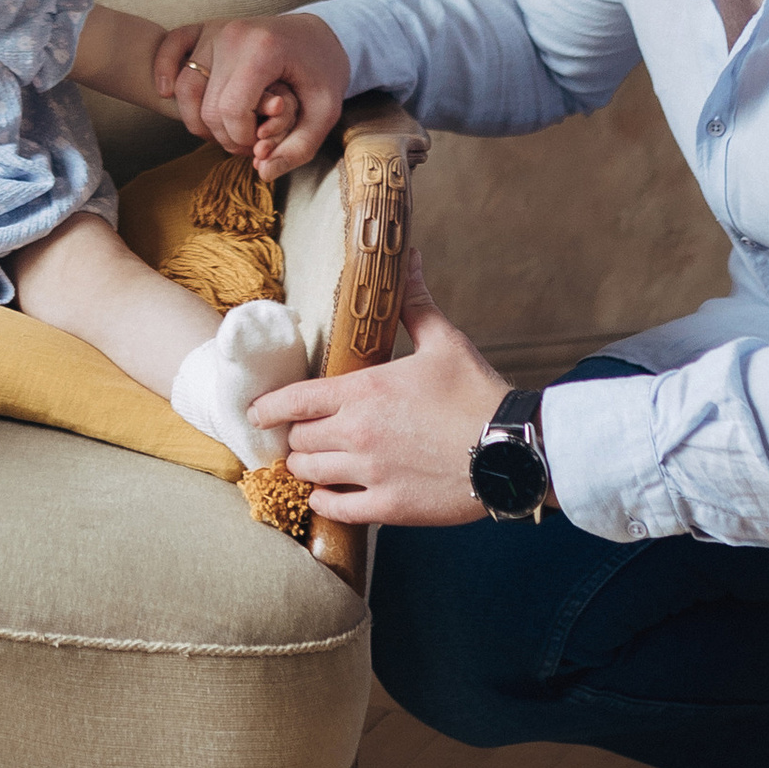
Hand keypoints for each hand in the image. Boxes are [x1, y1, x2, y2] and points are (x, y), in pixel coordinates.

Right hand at [160, 12, 348, 175]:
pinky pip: (170, 48)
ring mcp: (215, 29)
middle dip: (226, 135)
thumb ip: (299, 148)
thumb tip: (262, 172)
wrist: (318, 32)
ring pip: (184, 87)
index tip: (263, 141)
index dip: (243, 138)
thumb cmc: (323, 70)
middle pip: (207, 106)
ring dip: (198, 118)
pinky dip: (164, 71)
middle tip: (250, 140)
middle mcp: (233, 35)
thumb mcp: (326, 112)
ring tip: (225, 127)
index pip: (231, 110)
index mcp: (264, 49)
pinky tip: (166, 91)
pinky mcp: (204, 27)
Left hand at [247, 259, 509, 524]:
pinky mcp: (388, 507)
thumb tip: (409, 258)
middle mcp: (358, 433)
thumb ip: (415, 303)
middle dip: (297, 436)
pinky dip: (326, 503)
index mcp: (364, 391)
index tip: (256, 413)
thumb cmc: (477, 393)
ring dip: (307, 468)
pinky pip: (335, 510)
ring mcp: (370, 474)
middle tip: (303, 435)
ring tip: (314, 464)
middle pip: (299, 439)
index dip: (268, 407)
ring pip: (310, 474)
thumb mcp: (444, 341)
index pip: (294, 399)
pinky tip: (330, 495)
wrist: (512, 448)